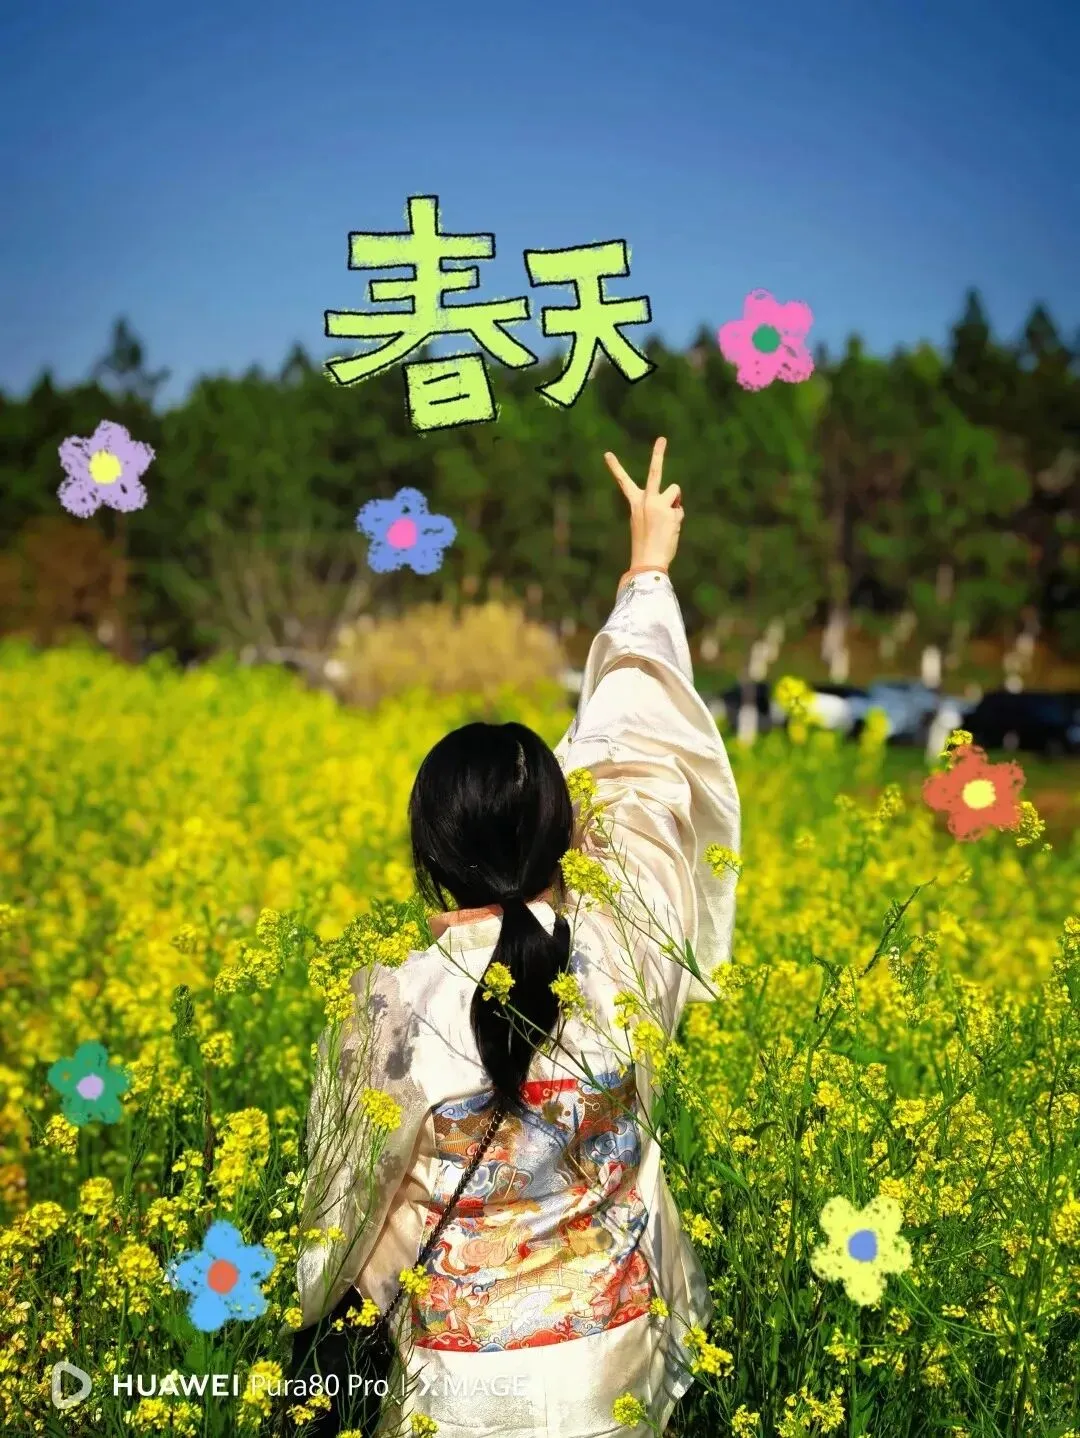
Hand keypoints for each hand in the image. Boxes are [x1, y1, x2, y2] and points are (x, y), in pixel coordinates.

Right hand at [604, 436, 682, 572]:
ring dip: (675, 503)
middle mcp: (646, 500)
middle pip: (654, 472)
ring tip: (666, 522)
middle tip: (662, 439)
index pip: (624, 482)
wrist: (648, 561)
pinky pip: (680, 510)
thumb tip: (676, 497)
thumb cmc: (646, 544)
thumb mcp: (646, 521)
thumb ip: (657, 506)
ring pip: (675, 492)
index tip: (607, 454)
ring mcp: (660, 505)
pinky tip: (669, 531)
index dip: (615, 468)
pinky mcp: (672, 512)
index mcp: (635, 504)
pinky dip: (677, 519)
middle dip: (657, 454)